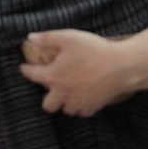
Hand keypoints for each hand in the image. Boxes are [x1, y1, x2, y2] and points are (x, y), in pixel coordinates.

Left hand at [19, 30, 133, 116]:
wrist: (122, 66)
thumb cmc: (96, 50)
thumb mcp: (70, 37)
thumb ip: (48, 38)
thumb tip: (30, 38)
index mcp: (53, 76)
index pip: (32, 75)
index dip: (26, 70)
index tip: (24, 67)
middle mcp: (62, 92)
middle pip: (48, 105)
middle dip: (49, 98)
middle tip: (55, 88)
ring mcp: (78, 101)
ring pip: (66, 109)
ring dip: (67, 102)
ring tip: (72, 92)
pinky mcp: (93, 106)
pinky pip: (83, 111)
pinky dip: (83, 105)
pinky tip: (86, 96)